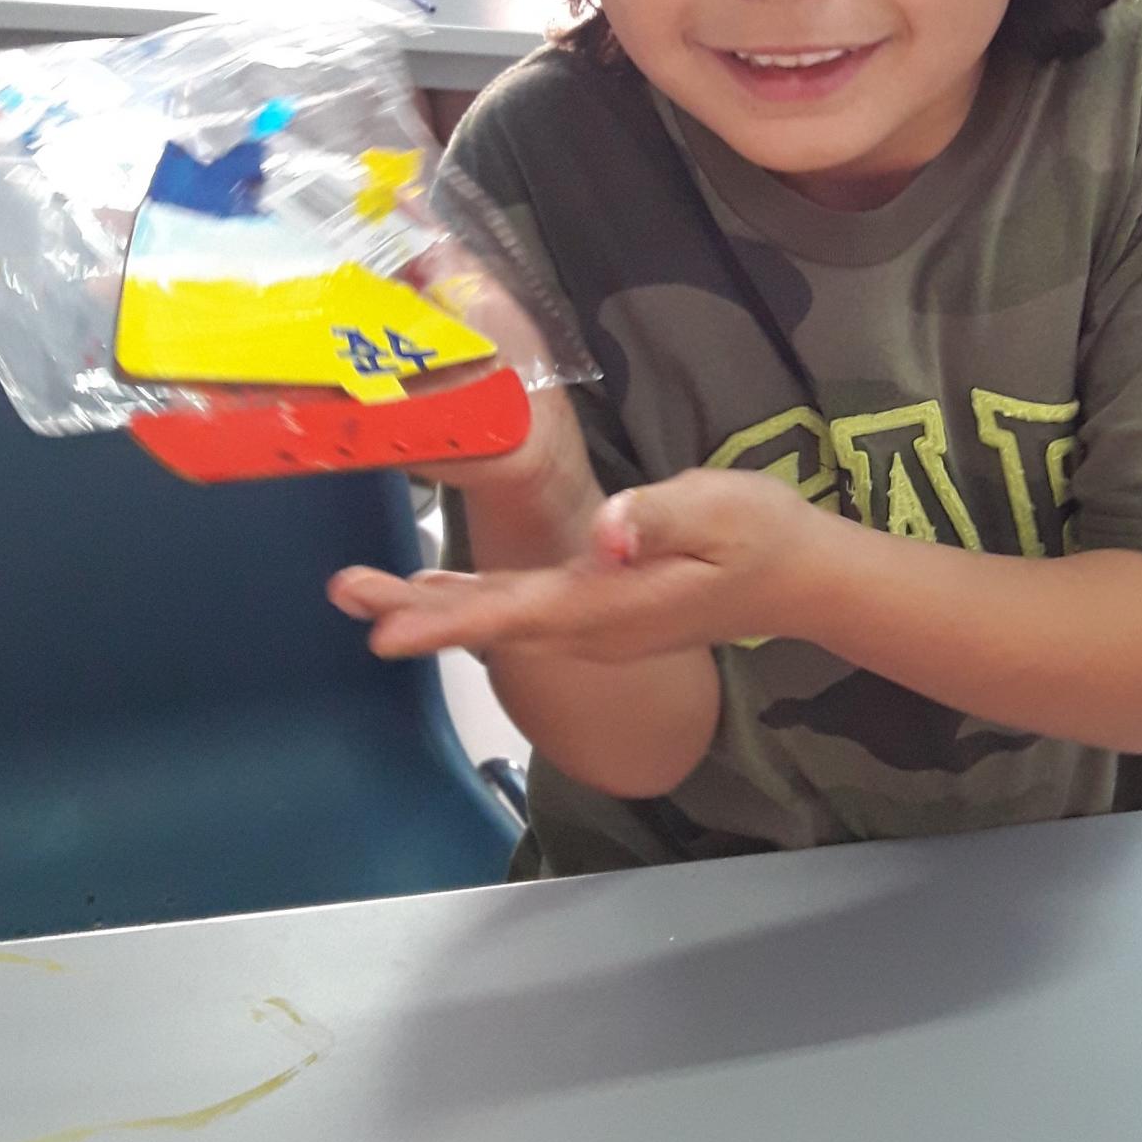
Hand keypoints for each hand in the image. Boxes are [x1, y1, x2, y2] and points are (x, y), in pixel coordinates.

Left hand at [329, 467, 834, 663]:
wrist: (798, 579)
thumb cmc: (762, 535)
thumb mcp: (722, 509)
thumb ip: (663, 515)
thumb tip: (609, 533)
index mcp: (612, 603)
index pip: (517, 615)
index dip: (448, 621)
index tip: (385, 631)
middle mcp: (591, 626)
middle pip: (490, 624)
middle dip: (414, 611)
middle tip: (344, 591)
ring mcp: (592, 624)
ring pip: (499, 621)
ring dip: (428, 608)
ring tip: (360, 592)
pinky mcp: (595, 611)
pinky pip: (519, 613)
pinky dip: (467, 602)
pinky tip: (429, 589)